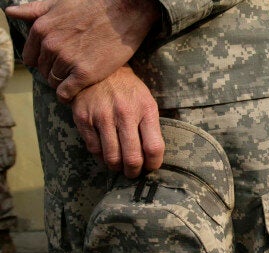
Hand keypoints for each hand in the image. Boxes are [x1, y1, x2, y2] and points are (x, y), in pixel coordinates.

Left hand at [5, 0, 159, 102]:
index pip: (32, 58)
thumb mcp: (59, 3)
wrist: (124, 12)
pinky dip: (69, 96)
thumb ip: (33, 10)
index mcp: (41, 29)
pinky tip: (77, 92)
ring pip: (55, 82)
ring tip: (78, 79)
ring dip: (64, 83)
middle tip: (72, 70)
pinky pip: (66, 93)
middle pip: (44, 71)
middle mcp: (51, 45)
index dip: (45, 62)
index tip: (58, 62)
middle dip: (55, 72)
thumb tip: (10, 11)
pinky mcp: (85, 73)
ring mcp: (67, 60)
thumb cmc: (93, 6)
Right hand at [72, 65, 163, 177]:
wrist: (98, 69)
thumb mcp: (147, 102)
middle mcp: (125, 113)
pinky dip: (101, 157)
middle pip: (132, 158)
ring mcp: (102, 116)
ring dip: (117, 167)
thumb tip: (154, 157)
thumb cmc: (128, 90)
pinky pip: (94, 149)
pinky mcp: (83, 118)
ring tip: (119, 166)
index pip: (153, 148)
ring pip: (112, 158)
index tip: (150, 167)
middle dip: (134, 172)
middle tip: (133, 173)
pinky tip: (105, 153)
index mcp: (145, 109)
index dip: (153, 164)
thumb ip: (151, 127)